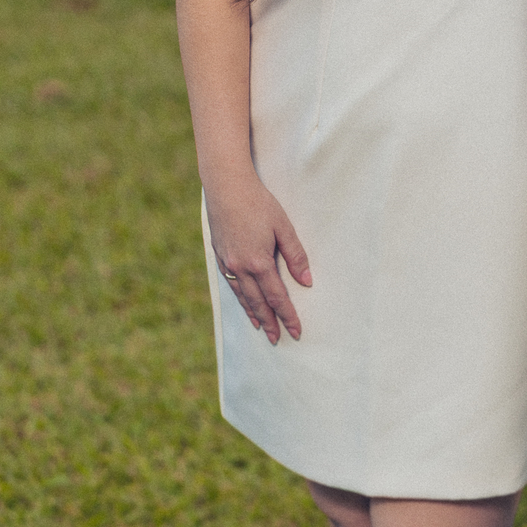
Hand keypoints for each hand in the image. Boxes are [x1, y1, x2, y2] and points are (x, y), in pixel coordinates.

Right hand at [205, 170, 309, 345]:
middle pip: (258, 303)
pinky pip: (231, 285)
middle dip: (270, 322)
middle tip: (278, 339)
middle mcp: (241, 267)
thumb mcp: (283, 226)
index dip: (287, 316)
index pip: (277, 297)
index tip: (296, 331)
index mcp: (259, 262)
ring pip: (242, 296)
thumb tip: (307, 280)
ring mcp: (227, 263)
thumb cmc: (258, 203)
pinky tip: (245, 303)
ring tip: (262, 328)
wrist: (226, 187)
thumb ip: (295, 255)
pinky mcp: (219, 255)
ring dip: (254, 314)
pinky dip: (240, 298)